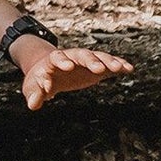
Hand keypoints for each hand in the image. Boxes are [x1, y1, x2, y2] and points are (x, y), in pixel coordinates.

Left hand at [17, 43, 132, 111]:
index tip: (67, 67)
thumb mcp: (33, 87)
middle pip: (80, 54)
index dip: (62, 61)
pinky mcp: (95, 67)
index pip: (57, 57)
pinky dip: (118, 64)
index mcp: (53, 60)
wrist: (48, 71)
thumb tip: (33, 105)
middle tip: (98, 68)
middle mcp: (71, 57)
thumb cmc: (39, 80)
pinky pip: (107, 64)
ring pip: (97, 57)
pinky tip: (128, 68)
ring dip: (107, 61)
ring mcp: (84, 61)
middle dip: (89, 60)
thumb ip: (34, 93)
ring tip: (119, 67)